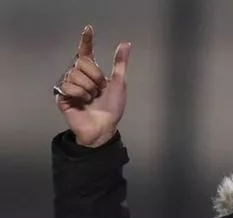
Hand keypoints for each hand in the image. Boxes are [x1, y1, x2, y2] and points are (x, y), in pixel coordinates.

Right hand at [55, 25, 131, 146]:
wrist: (104, 127)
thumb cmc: (111, 108)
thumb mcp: (119, 84)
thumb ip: (119, 64)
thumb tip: (125, 44)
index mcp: (91, 72)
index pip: (86, 52)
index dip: (86, 41)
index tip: (89, 29)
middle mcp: (78, 76)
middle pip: (82, 63)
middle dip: (96, 77)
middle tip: (99, 91)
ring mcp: (68, 84)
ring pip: (75, 74)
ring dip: (89, 88)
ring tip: (91, 98)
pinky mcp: (61, 95)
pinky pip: (69, 85)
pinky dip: (80, 94)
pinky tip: (82, 102)